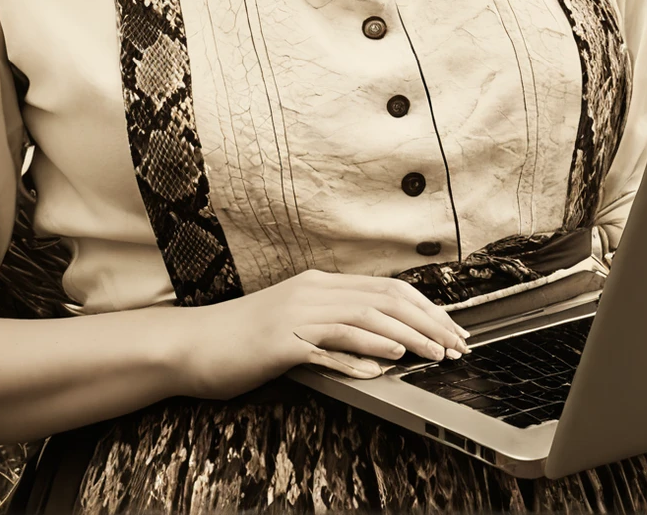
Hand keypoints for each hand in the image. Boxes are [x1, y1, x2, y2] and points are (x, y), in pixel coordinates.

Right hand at [173, 269, 471, 398]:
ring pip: (365, 317)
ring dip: (406, 337)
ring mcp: (296, 314)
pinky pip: (328, 344)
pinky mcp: (279, 341)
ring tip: (434, 354)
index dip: (427, 309)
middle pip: (385, 300)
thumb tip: (383, 343)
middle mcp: (312, 292)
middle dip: (428, 322)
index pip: (387, 289)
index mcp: (320, 284)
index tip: (453, 330)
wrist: (189, 345)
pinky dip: (361, 351)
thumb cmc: (243, 341)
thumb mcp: (296, 323)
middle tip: (457, 345)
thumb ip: (335, 326)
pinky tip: (385, 362)